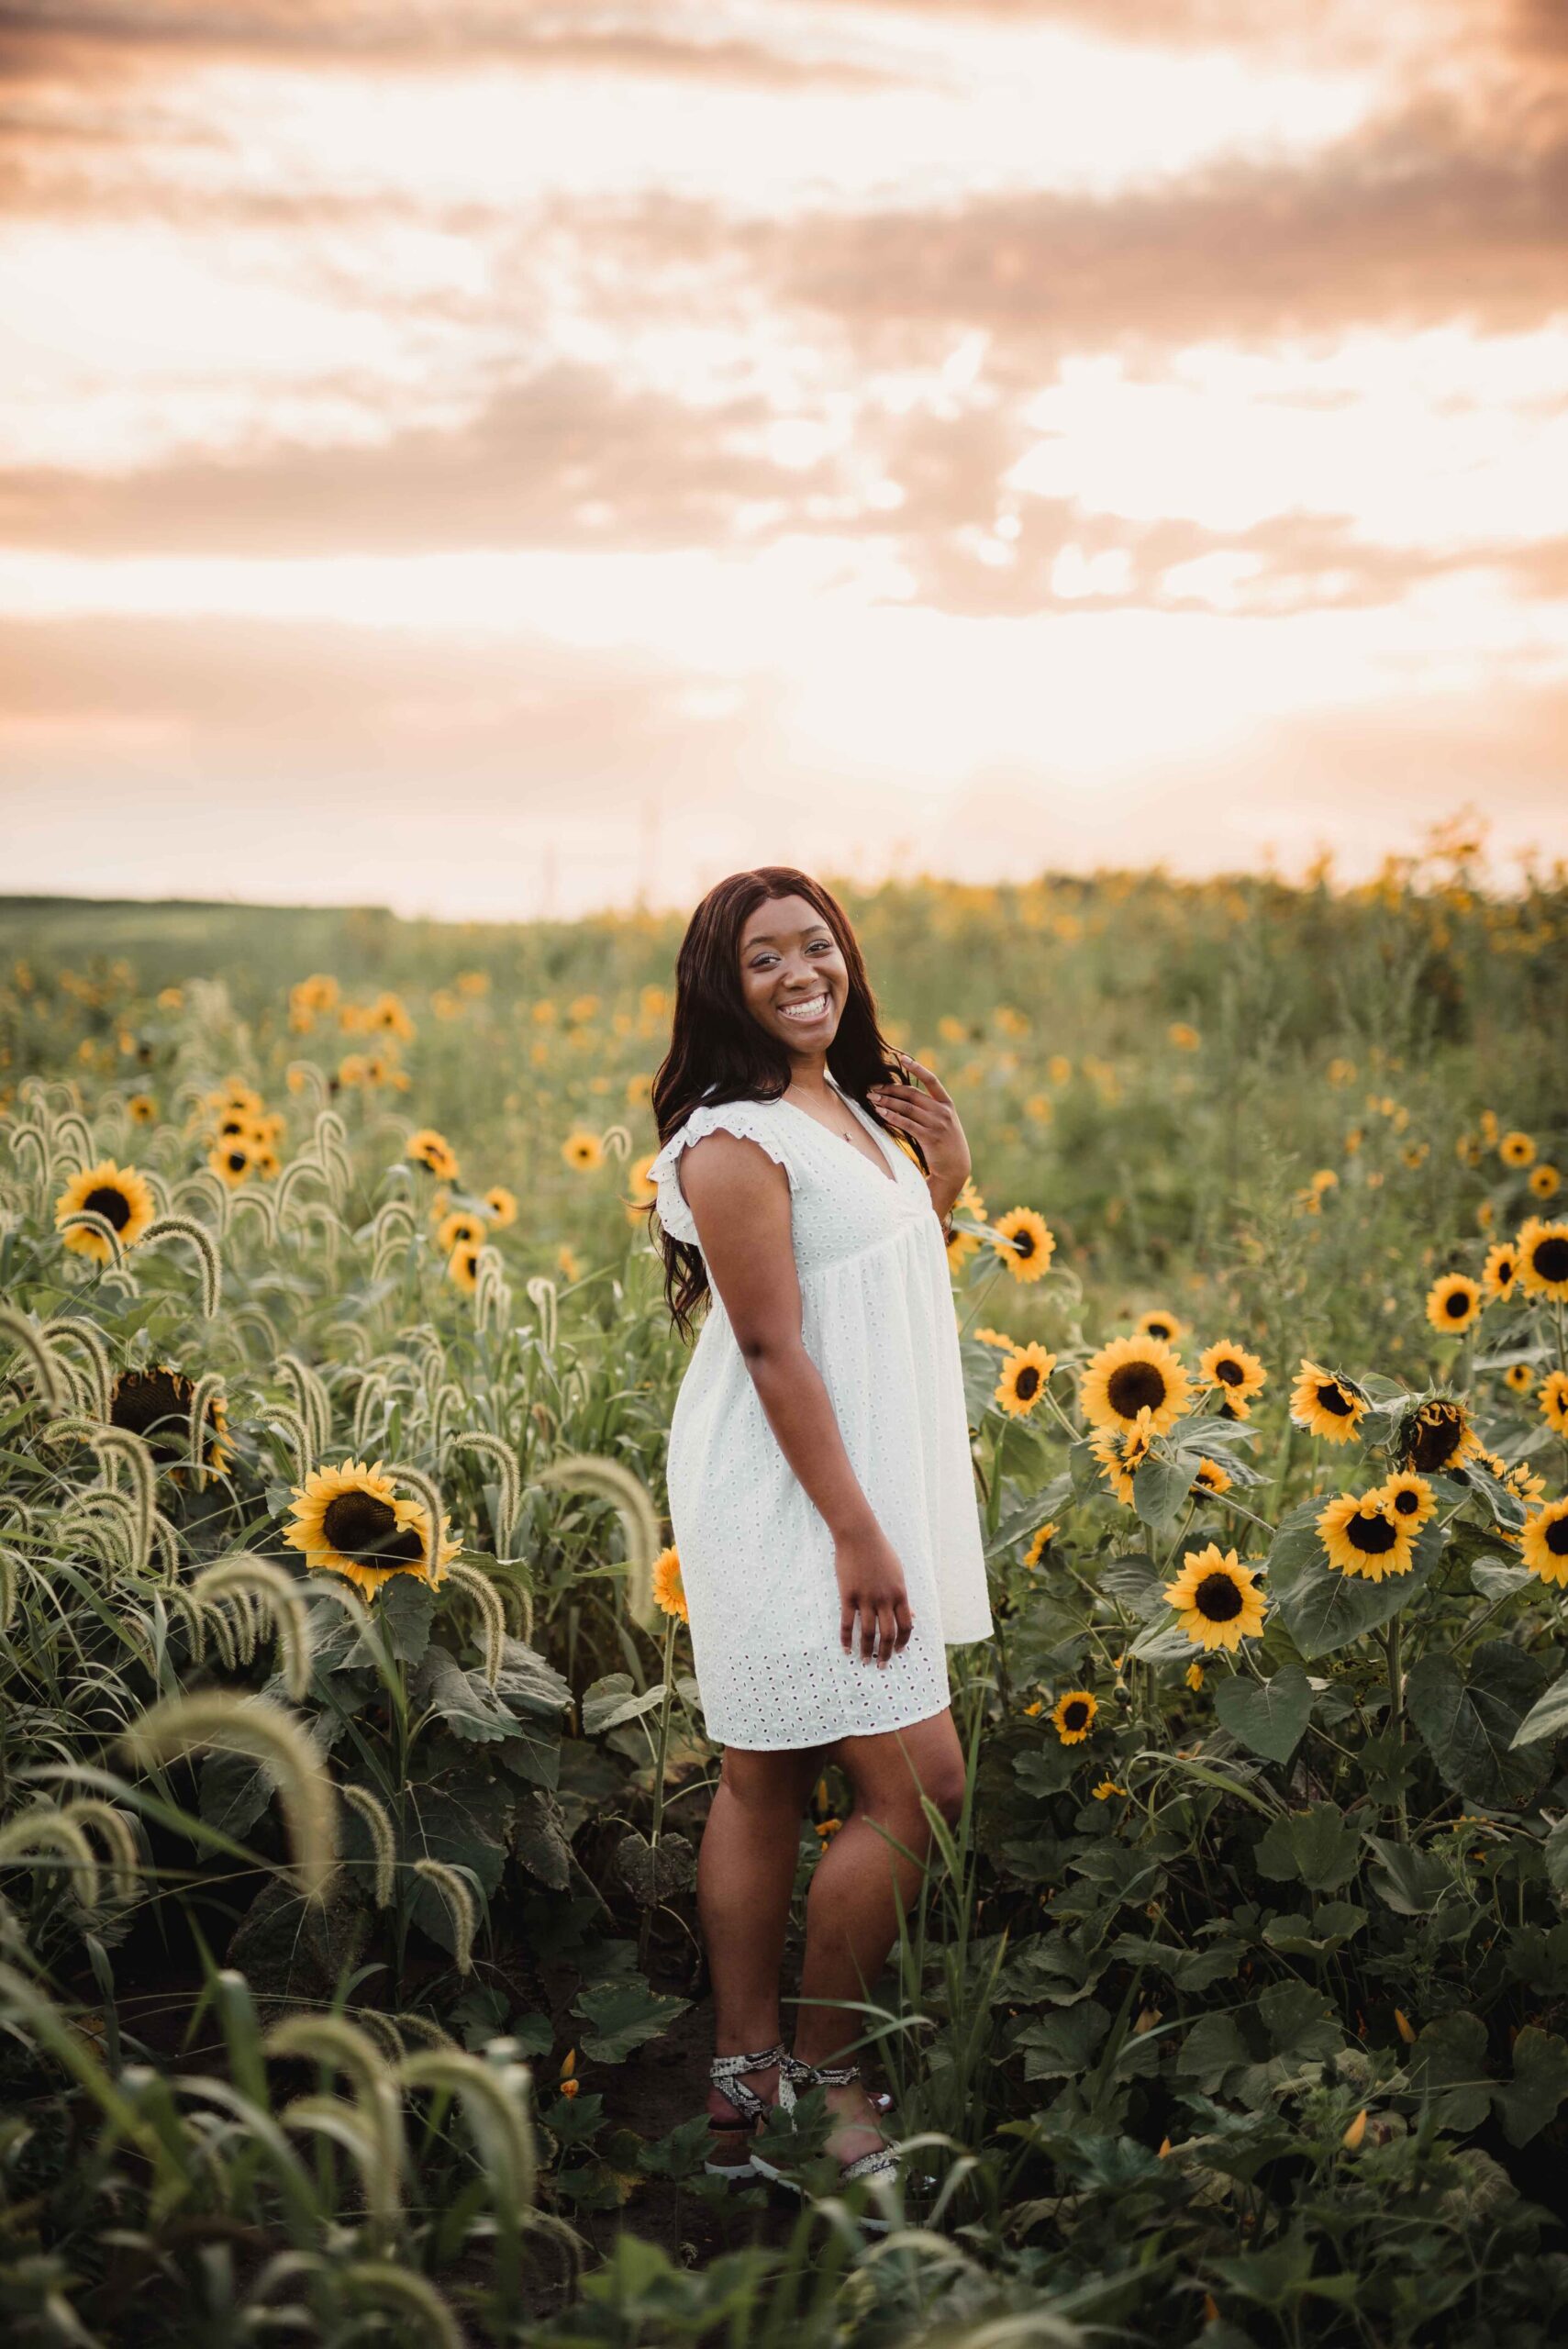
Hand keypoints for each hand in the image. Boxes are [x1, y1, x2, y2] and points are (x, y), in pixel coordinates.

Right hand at [833, 1520, 914, 1666]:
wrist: (859, 1536)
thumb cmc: (880, 1552)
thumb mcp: (898, 1574)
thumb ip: (904, 1597)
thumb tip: (914, 1616)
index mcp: (900, 1594)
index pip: (906, 1625)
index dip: (903, 1642)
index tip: (898, 1652)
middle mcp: (885, 1599)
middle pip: (888, 1634)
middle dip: (885, 1653)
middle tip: (881, 1665)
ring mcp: (866, 1598)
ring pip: (868, 1632)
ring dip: (866, 1650)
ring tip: (863, 1661)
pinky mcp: (848, 1595)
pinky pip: (847, 1623)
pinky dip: (846, 1638)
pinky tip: (846, 1649)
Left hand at [868, 1052, 969, 1204]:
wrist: (955, 1168)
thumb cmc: (945, 1144)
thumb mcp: (944, 1122)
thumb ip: (930, 1109)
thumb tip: (906, 1096)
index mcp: (947, 1104)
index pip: (932, 1080)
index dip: (917, 1068)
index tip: (903, 1058)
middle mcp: (943, 1111)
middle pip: (912, 1094)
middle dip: (890, 1089)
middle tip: (873, 1087)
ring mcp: (937, 1124)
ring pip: (906, 1108)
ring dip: (887, 1101)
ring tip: (872, 1098)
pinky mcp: (929, 1137)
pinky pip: (906, 1123)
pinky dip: (891, 1116)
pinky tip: (880, 1112)